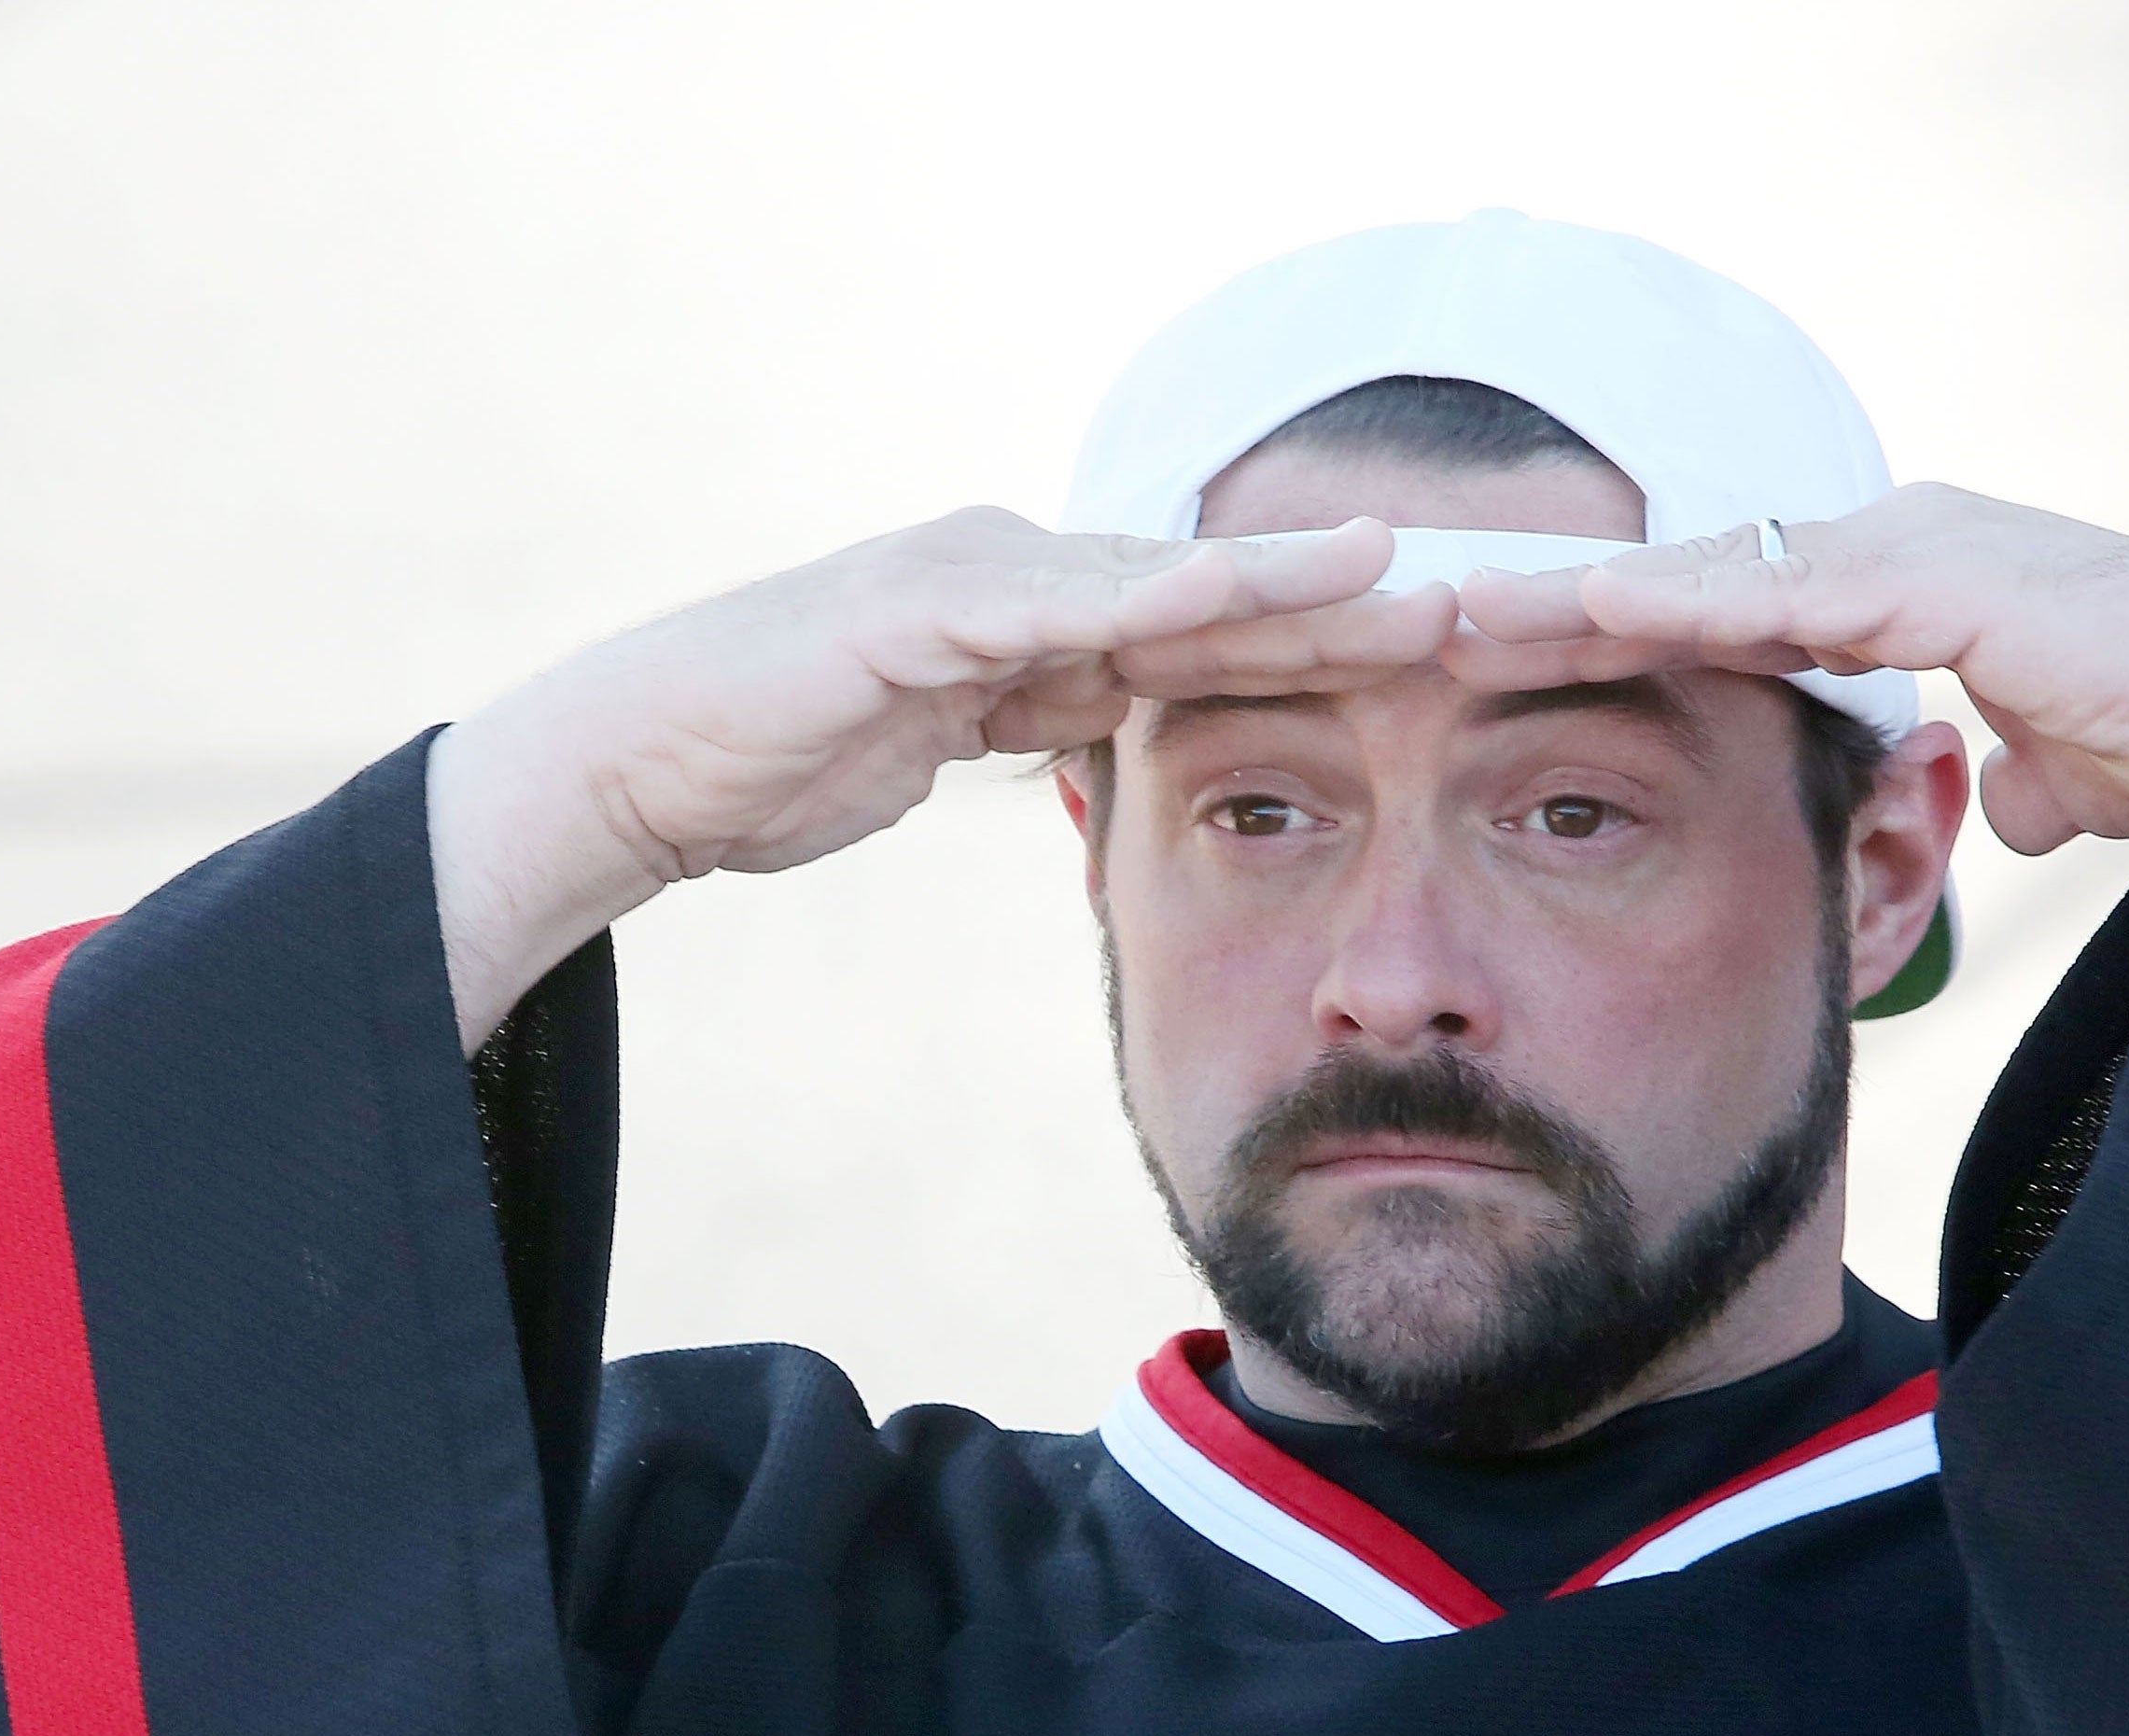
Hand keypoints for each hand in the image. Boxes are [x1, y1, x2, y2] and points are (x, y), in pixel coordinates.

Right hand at [428, 508, 1442, 1041]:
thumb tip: (1128, 735)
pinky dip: (1139, 600)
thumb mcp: (953, 747)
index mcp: (1041, 620)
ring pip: (1152, 585)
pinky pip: (1050, 609)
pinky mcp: (916, 611)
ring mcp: (971, 583)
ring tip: (1398, 575)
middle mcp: (1021, 578)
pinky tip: (1228, 592)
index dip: (1329, 636)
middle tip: (1480, 594)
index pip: (1210, 631)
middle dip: (1345, 598)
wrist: (648, 767)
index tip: (1445, 652)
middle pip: (1211, 593)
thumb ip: (1043, 723)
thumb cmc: (788, 760)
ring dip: (1277, 582)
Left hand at [1447, 485, 2128, 855]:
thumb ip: (2020, 776)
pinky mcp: (1943, 583)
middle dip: (1565, 597)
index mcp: (1914, 591)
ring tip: (1460, 609)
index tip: (1503, 659)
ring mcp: (1920, 552)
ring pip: (1713, 572)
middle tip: (1431, 612)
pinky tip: (1586, 612)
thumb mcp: (2069, 777)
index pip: (1730, 612)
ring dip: (1585, 591)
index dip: (1615, 632)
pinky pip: (1779, 593)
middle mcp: (1902, 549)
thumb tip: (2006, 796)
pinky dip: (1678, 602)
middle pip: (1694, 575)